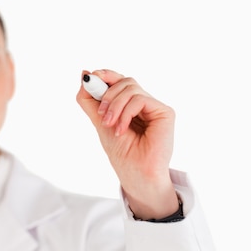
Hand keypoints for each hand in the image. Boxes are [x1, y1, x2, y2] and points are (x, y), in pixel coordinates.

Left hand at [76, 69, 179, 219]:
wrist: (138, 176)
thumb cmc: (123, 155)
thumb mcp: (100, 123)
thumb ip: (91, 101)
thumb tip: (85, 73)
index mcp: (130, 105)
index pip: (119, 80)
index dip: (105, 75)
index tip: (89, 78)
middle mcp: (144, 104)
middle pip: (125, 81)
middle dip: (107, 94)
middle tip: (101, 115)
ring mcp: (155, 107)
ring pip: (131, 87)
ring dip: (115, 104)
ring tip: (110, 125)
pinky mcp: (165, 112)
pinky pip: (140, 99)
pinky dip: (126, 112)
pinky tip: (121, 129)